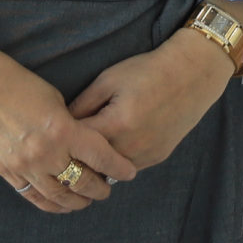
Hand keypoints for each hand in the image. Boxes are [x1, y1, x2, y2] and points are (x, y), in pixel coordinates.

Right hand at [0, 46, 141, 214]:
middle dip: (100, 188)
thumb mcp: (54, 99)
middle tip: (108, 189)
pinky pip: (34, 197)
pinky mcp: (8, 173)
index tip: (130, 173)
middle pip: (83, 182)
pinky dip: (51, 204)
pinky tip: (60, 204)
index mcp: (62, 130)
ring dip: (77, 201)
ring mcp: (25, 167)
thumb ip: (71, 125)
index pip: (101, 157)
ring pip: (59, 197)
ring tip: (87, 200)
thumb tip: (84, 146)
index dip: (119, 167)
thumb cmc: (17, 83)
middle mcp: (46, 153)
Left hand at [67, 26, 232, 170]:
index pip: (78, 145)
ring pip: (110, 171)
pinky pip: (128, 167)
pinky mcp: (157, 158)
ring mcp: (146, 155)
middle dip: (77, 156)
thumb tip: (60, 123)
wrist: (191, 75)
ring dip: (97, 163)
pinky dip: (116, 161)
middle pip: (92, 164)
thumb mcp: (108, 79)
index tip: (52, 136)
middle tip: (64, 146)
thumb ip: (82, 104)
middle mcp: (132, 146)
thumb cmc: (147, 71)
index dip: (63, 140)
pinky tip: (110, 146)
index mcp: (116, 124)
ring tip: (86, 148)